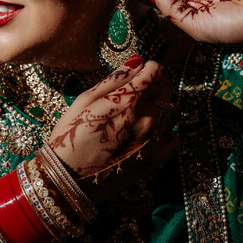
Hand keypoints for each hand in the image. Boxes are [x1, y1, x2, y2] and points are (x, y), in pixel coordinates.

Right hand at [47, 58, 177, 201]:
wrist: (69, 179)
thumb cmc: (70, 137)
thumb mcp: (85, 100)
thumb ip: (114, 79)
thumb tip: (136, 63)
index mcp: (128, 101)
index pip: (155, 72)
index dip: (149, 67)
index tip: (142, 69)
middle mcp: (146, 119)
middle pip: (167, 89)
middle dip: (157, 84)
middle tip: (140, 89)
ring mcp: (153, 141)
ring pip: (173, 112)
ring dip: (163, 106)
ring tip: (142, 111)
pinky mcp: (155, 160)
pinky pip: (173, 138)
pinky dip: (166, 131)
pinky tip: (149, 132)